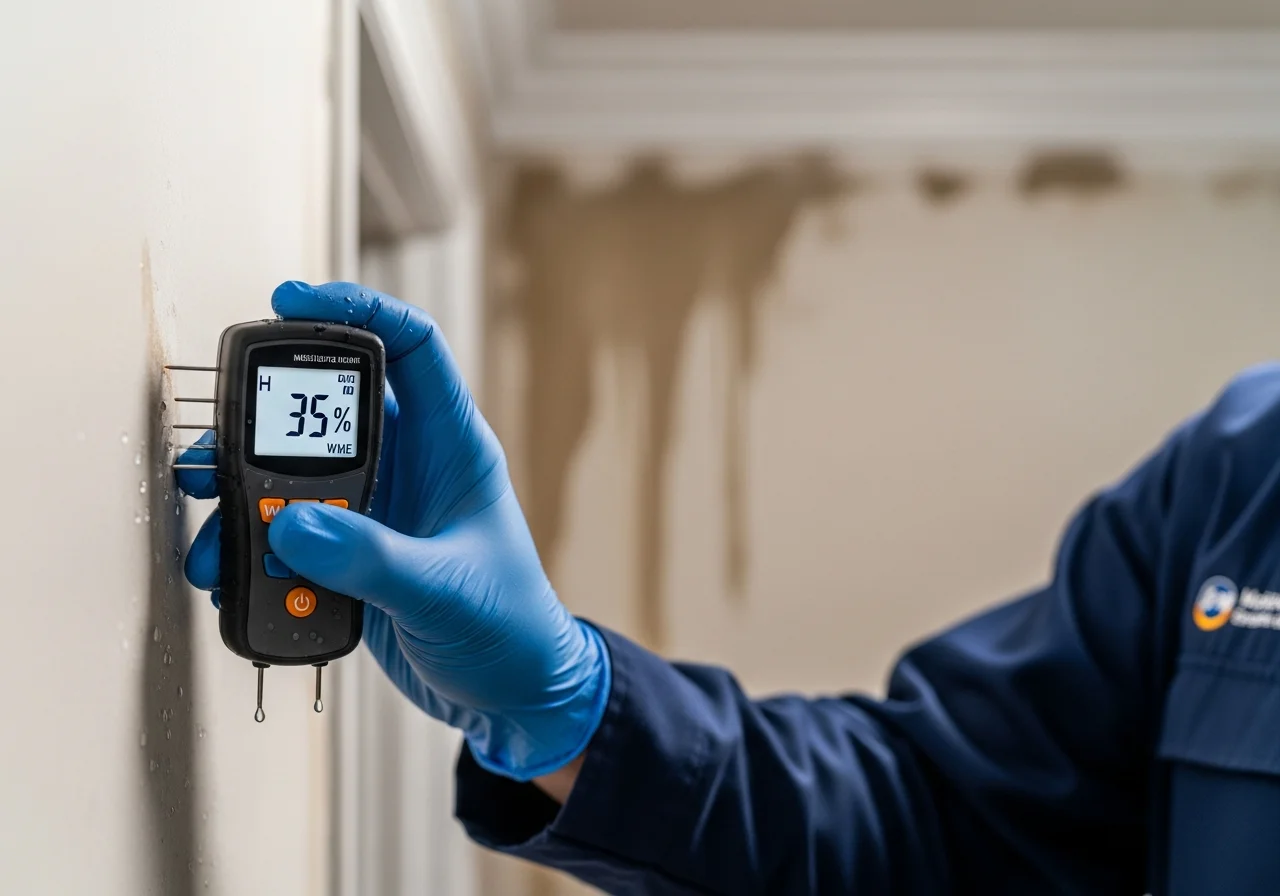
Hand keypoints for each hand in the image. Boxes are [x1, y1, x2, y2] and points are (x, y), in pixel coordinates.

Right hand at [178, 281, 609, 780]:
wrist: (511, 698)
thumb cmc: (511, 631)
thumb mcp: (446, 592)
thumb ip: (371, 560)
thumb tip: (295, 528)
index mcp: (452, 448)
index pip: (410, 349)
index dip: (356, 310)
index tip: (289, 300)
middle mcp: (410, 468)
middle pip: (324, 415)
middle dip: (261, 426)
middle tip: (213, 452)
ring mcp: (376, 512)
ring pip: (292, 478)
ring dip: (244, 500)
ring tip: (210, 532)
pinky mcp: (350, 557)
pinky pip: (287, 535)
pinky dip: (252, 551)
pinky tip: (231, 574)